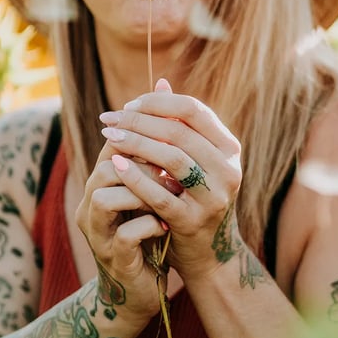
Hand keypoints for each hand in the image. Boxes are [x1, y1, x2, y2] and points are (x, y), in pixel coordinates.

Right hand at [75, 141, 168, 323]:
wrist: (136, 291)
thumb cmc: (144, 237)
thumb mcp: (145, 198)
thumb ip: (150, 167)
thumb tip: (173, 125)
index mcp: (99, 187)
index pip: (112, 147)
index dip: (142, 139)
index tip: (173, 141)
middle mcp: (91, 208)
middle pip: (106, 169)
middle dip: (144, 167)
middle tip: (174, 172)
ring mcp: (99, 235)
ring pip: (105, 199)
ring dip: (143, 195)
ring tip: (171, 196)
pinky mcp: (114, 259)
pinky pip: (126, 235)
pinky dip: (149, 227)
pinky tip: (166, 226)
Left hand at [98, 79, 242, 278]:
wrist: (210, 256)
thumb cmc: (195, 199)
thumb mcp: (194, 161)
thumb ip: (179, 125)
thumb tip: (161, 82)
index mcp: (229, 148)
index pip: (193, 110)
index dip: (157, 103)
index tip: (126, 106)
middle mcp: (228, 169)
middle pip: (179, 131)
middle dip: (138, 121)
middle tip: (108, 119)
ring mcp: (214, 196)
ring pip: (171, 158)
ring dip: (135, 143)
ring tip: (108, 137)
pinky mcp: (194, 221)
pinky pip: (160, 194)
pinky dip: (135, 177)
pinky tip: (114, 165)